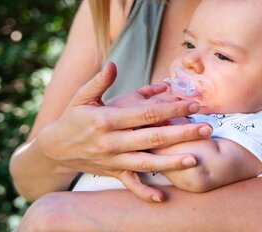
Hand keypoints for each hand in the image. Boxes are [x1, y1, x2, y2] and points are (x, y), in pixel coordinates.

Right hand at [35, 62, 211, 201]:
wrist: (55, 147)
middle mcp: (112, 141)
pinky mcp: (111, 172)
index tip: (192, 104)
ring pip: (147, 162)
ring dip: (172, 162)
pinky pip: (130, 184)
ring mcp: (113, 160)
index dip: (172, 109)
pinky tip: (162, 198)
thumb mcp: (82, 96)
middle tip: (206, 129)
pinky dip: (145, 192)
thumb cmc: (72, 117)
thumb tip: (113, 65)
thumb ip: (99, 81)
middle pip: (153, 138)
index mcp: (107, 119)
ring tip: (195, 158)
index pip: (146, 114)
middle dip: (182, 134)